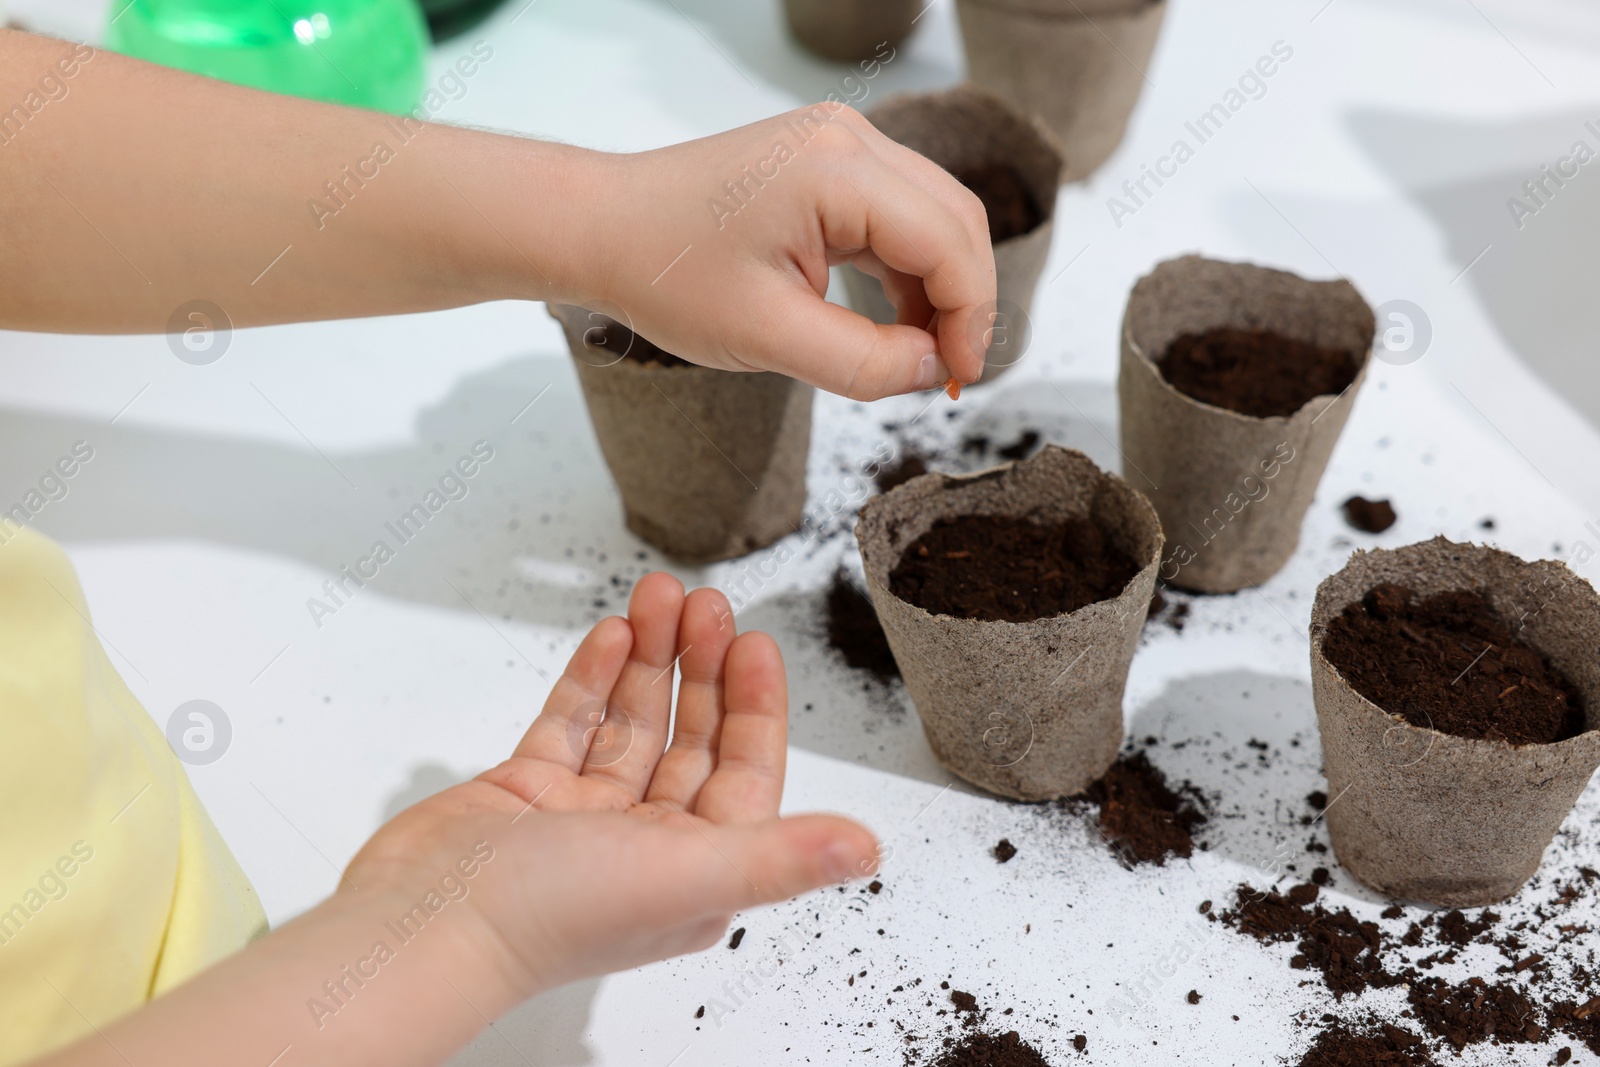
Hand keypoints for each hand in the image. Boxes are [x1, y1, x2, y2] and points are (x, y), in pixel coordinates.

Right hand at [343, 573, 879, 999]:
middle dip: (702, 668)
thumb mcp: (690, 875)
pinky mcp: (526, 795)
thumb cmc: (551, 918)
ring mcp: (583, 820)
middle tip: (705, 602)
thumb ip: (782, 855)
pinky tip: (612, 634)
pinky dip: (593, 677)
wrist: (422, 924)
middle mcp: (646, 846)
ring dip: (649, 659)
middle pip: (691, 739)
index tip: (757, 643)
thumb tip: (869, 849)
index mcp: (697, 872)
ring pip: (631, 722)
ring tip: (658, 596)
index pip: (746, 774)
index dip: (756, 706)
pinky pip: (572, 723)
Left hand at [567, 105, 995, 399]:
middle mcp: (849, 138)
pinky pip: (894, 214)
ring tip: (918, 356)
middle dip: (964, 302)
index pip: (950, 243)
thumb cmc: (665, 272)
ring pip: (931, 217)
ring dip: (938, 288)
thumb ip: (864, 362)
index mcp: (838, 170)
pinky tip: (893, 323)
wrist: (600, 229)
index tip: (957, 379)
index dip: (970, 318)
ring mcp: (837, 143)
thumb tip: (931, 370)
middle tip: (948, 373)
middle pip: (954, 219)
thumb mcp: (769, 338)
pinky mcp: (824, 162)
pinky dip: (906, 270)